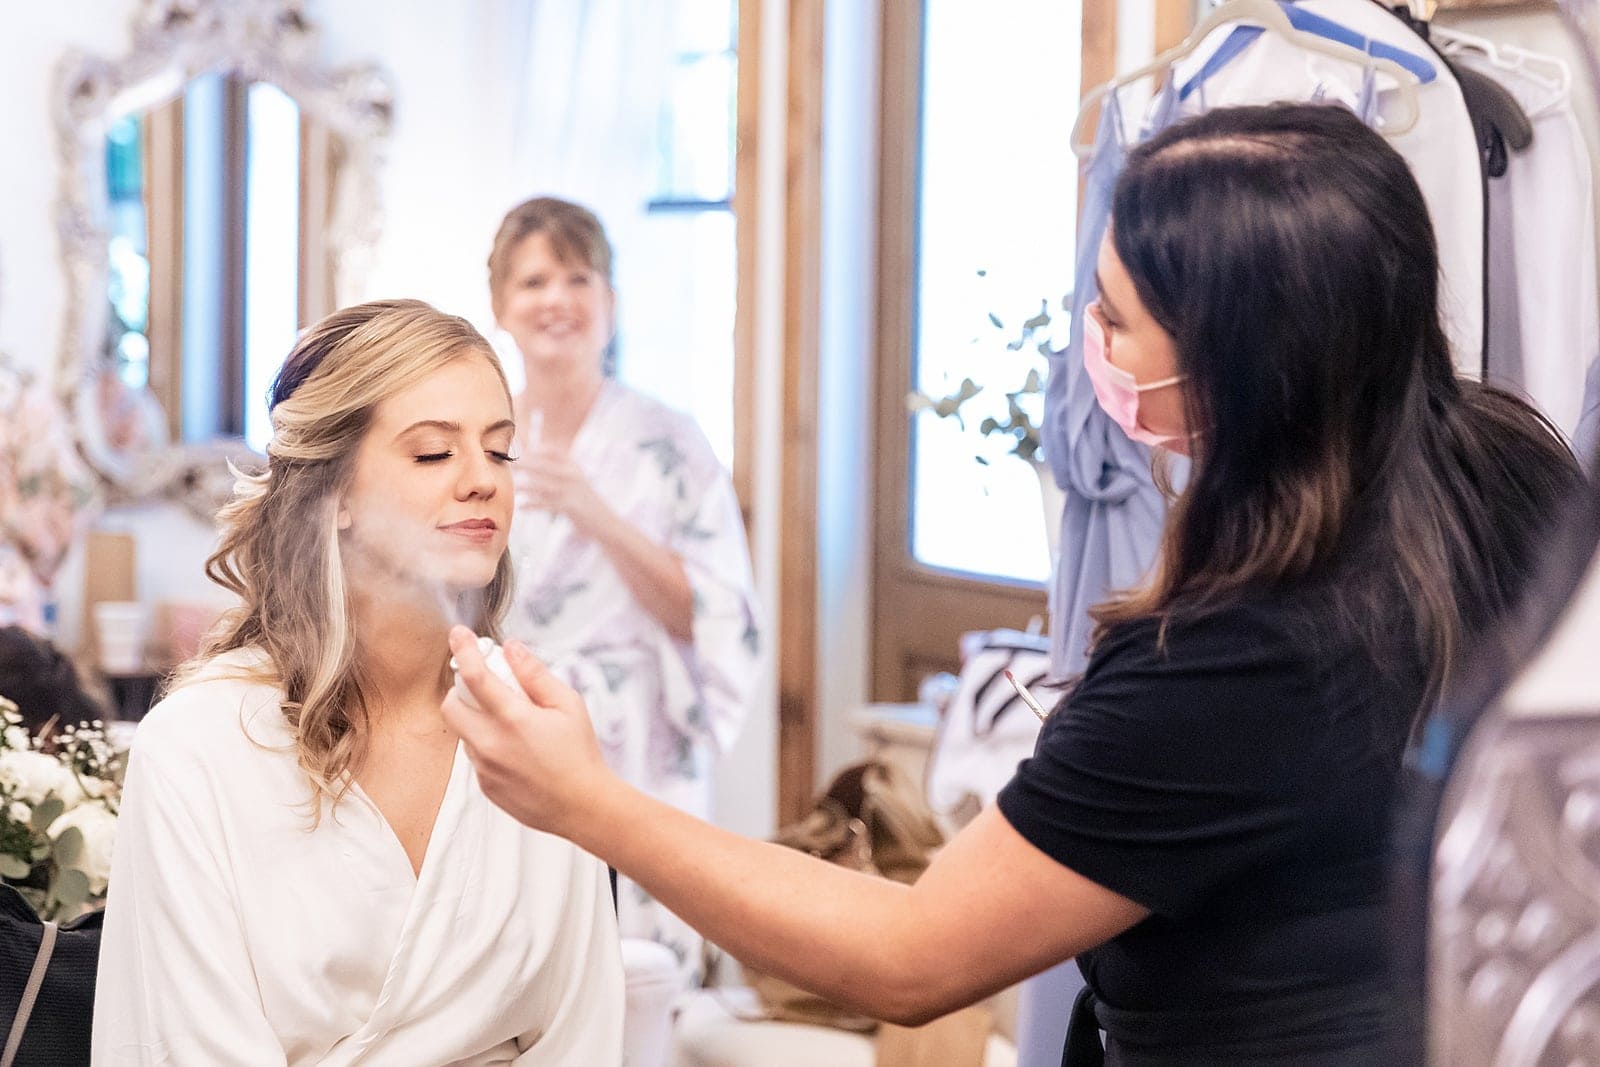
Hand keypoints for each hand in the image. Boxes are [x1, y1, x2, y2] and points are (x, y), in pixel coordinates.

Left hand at [442, 625, 613, 836]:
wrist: (583, 807)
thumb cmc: (580, 753)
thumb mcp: (568, 705)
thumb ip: (535, 674)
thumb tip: (512, 648)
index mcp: (513, 719)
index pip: (475, 676)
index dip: (463, 650)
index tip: (458, 634)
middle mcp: (491, 744)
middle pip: (451, 705)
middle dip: (461, 690)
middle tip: (486, 688)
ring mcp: (485, 768)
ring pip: (463, 732)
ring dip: (476, 720)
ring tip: (514, 726)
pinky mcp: (485, 786)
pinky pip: (476, 756)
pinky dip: (488, 745)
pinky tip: (518, 752)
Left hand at [514, 446, 610, 532]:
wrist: (606, 523)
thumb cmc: (587, 504)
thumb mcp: (577, 485)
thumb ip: (560, 475)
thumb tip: (536, 471)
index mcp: (574, 468)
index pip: (553, 451)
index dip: (536, 450)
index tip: (520, 451)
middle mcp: (573, 475)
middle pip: (544, 466)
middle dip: (525, 464)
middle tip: (509, 464)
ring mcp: (572, 490)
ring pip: (543, 485)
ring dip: (526, 486)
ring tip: (514, 487)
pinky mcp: (570, 506)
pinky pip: (546, 504)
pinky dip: (533, 505)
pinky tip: (522, 507)